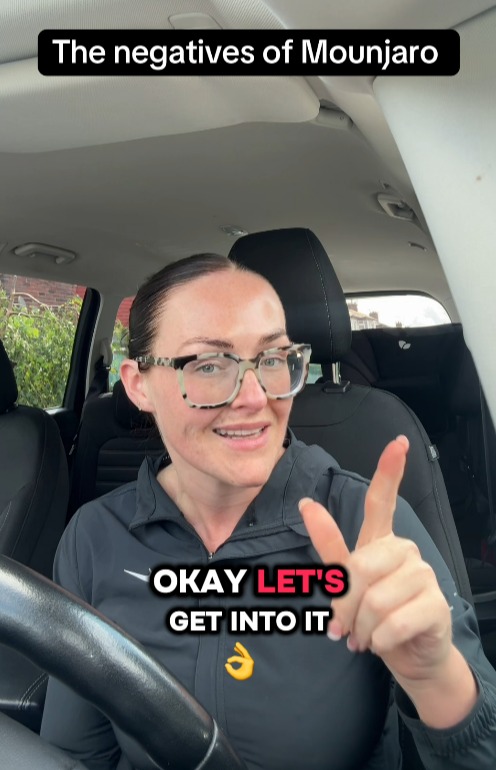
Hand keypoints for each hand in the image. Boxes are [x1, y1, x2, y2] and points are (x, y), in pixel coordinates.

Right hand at [225, 641, 254, 680]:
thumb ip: (230, 670)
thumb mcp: (236, 675)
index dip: (232, 659)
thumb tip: (226, 664)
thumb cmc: (242, 676)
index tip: (227, 661)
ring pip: (244, 652)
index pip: (239, 658)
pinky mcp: (248, 660)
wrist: (249, 679)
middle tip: (236, 643)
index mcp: (248, 663)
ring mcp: (249, 659)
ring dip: (240, 649)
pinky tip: (236, 649)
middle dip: (240, 648)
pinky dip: (240, 652)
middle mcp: (249, 660)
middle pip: (244, 652)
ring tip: (236, 644)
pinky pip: (244, 654)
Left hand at [298, 436, 452, 685]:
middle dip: (344, 605)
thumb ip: (328, 546)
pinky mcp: (436, 605)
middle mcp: (404, 552)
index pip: (383, 501)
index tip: (397, 443)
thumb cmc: (375, 615)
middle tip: (344, 627)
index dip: (390, 471)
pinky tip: (384, 642)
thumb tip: (307, 504)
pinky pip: (393, 622)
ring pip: (374, 600)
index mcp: (381, 542)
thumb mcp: (346, 582)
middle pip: (359, 568)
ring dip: (361, 628)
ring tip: (366, 636)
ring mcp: (423, 576)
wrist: (410, 655)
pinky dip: (379, 640)